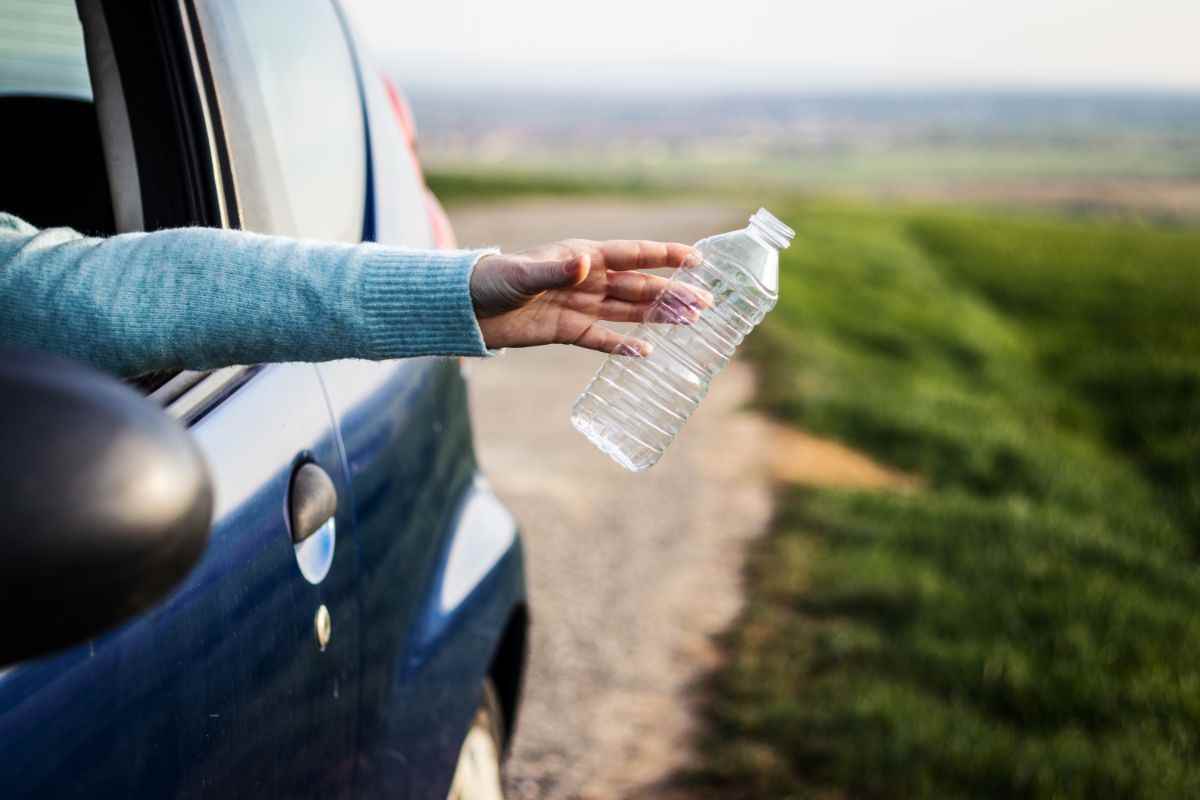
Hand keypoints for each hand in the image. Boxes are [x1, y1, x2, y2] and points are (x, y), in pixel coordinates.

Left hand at [470, 239, 710, 353]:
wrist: (467, 308)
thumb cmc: (492, 279)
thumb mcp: (522, 274)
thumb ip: (554, 269)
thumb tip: (583, 264)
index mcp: (582, 257)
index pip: (634, 254)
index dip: (666, 255)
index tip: (698, 259)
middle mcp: (587, 279)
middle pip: (639, 286)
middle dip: (673, 293)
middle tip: (707, 302)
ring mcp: (580, 305)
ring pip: (628, 311)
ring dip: (658, 316)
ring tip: (691, 322)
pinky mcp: (567, 330)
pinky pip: (602, 339)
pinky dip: (623, 346)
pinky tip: (647, 353)